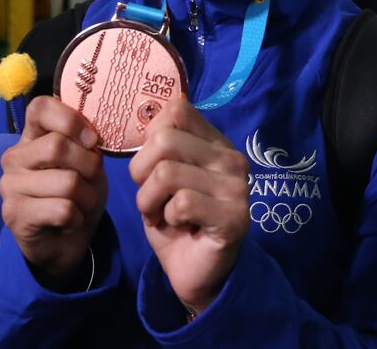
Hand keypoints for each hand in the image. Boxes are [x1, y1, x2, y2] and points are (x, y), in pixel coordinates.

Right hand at [0, 96, 107, 288]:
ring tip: (81, 204)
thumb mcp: (86, 163)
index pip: (40, 107)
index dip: (71, 119)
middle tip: (91, 181)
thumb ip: (84, 143)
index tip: (91, 140)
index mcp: (31, 137)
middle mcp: (14, 158)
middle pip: (58, 146)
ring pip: (66, 182)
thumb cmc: (77, 195)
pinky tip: (69, 222)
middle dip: (89, 166)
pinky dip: (77, 218)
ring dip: (87, 197)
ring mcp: (9, 186)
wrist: (64, 243)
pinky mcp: (14, 215)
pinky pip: (62, 209)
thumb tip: (91, 136)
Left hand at [129, 95, 248, 315]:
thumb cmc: (175, 219)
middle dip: (141, 172)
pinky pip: (181, 203)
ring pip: (166, 173)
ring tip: (162, 214)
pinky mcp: (234, 217)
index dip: (150, 136)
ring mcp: (236, 187)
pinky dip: (167, 218)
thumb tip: (163, 105)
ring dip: (149, 200)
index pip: (177, 110)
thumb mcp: (161, 174)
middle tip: (151, 196)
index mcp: (215, 142)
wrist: (194, 271)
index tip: (152, 164)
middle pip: (164, 139)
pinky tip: (179, 226)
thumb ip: (163, 142)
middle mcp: (231, 158)